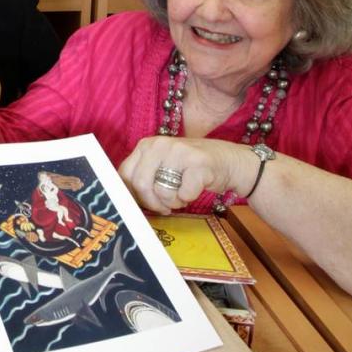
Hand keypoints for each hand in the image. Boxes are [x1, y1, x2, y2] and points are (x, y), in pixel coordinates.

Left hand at [118, 137, 256, 214]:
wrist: (230, 161)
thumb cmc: (191, 168)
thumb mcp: (162, 165)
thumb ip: (143, 176)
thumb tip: (122, 201)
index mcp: (146, 145)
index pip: (125, 174)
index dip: (132, 195)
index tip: (142, 204)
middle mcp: (159, 144)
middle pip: (140, 184)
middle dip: (152, 203)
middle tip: (165, 206)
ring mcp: (179, 152)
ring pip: (161, 192)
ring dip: (172, 202)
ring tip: (181, 195)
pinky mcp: (199, 164)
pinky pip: (184, 194)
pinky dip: (188, 199)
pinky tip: (194, 190)